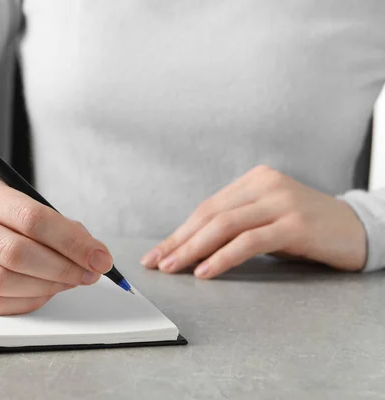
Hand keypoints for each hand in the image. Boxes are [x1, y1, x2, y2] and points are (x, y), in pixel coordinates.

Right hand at [0, 178, 112, 314]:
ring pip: (3, 281)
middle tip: (88, 273)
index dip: (71, 241)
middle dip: (62, 267)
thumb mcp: (19, 202)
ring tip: (69, 281)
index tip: (99, 256)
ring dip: (47, 286)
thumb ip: (56, 224)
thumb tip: (93, 253)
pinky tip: (45, 292)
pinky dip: (28, 301)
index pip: (31, 218)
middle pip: (16, 253)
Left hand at [140, 165, 366, 277]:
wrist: (358, 229)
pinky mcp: (295, 223)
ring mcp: (281, 202)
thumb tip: (190, 247)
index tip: (158, 251)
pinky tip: (206, 271)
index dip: (180, 231)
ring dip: (193, 249)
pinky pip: (249, 241)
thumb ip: (234, 225)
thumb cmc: (306, 229)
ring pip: (224, 225)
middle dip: (179, 241)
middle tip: (157, 262)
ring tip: (174, 267)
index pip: (207, 207)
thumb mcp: (265, 220)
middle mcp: (265, 185)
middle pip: (210, 215)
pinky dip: (223, 257)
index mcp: (254, 180)